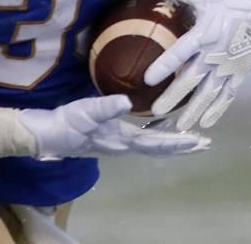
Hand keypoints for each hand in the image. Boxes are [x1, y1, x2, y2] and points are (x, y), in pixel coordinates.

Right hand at [19, 94, 209, 159]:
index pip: (157, 142)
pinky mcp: (111, 136)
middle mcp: (124, 144)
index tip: (199, 141)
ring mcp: (118, 142)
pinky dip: (157, 133)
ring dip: (172, 142)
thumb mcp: (86, 111)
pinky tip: (162, 126)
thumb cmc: (66, 122)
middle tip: (205, 144)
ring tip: (191, 138)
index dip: (178, 142)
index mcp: (123, 139)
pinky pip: (142, 137)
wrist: (45, 134)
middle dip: (182, 146)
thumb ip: (107, 107)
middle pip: (159, 147)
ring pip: (152, 143)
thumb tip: (127, 102)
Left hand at [143, 0, 250, 129]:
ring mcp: (228, 66)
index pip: (180, 52)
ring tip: (179, 126)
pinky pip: (227, 95)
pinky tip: (206, 123)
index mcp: (204, 33)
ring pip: (208, 92)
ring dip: (193, 110)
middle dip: (173, 96)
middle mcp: (215, 53)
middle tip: (156, 111)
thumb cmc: (232, 1)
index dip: (164, 65)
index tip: (148, 79)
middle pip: (191, 78)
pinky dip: (217, 110)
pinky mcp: (239, 73)